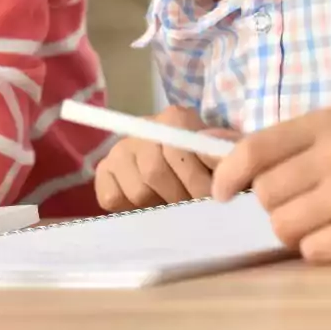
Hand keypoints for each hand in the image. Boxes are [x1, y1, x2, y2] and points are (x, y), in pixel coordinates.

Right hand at [95, 105, 237, 211]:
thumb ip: (226, 158)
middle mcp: (144, 127)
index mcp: (176, 119)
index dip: (198, 182)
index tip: (212, 200)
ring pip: (137, 189)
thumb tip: (226, 160)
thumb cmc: (208, 169)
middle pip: (155, 171)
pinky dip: (131, 209)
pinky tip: (147, 205)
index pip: (180, 149)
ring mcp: (121, 148)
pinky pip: (112, 197)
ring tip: (172, 206)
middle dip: (180, 199)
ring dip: (158, 206)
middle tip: (193, 211)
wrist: (181, 175)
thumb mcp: (223, 161)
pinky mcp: (104, 170)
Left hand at [211, 108, 330, 262]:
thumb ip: (290, 146)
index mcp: (325, 122)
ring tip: (323, 223)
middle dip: (273, 207)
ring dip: (295, 233)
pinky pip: (314, 251)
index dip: (227, 174)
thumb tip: (225, 159)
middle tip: (301, 207)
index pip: (253, 147)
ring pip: (283, 225)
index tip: (220, 193)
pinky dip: (320, 251)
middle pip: (264, 193)